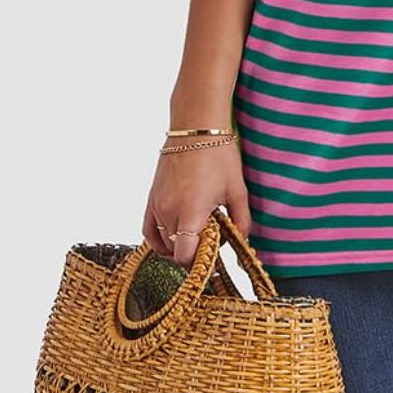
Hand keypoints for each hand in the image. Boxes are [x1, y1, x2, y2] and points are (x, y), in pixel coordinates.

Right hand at [142, 141, 252, 267]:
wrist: (196, 128)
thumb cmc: (219, 156)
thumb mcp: (238, 190)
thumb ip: (241, 222)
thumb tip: (242, 243)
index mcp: (191, 212)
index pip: (186, 257)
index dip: (200, 264)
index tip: (214, 260)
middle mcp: (169, 212)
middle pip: (176, 252)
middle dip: (194, 254)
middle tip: (211, 243)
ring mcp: (156, 205)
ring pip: (163, 243)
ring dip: (179, 246)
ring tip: (197, 236)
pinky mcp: (151, 198)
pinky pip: (149, 231)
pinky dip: (159, 240)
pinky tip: (174, 238)